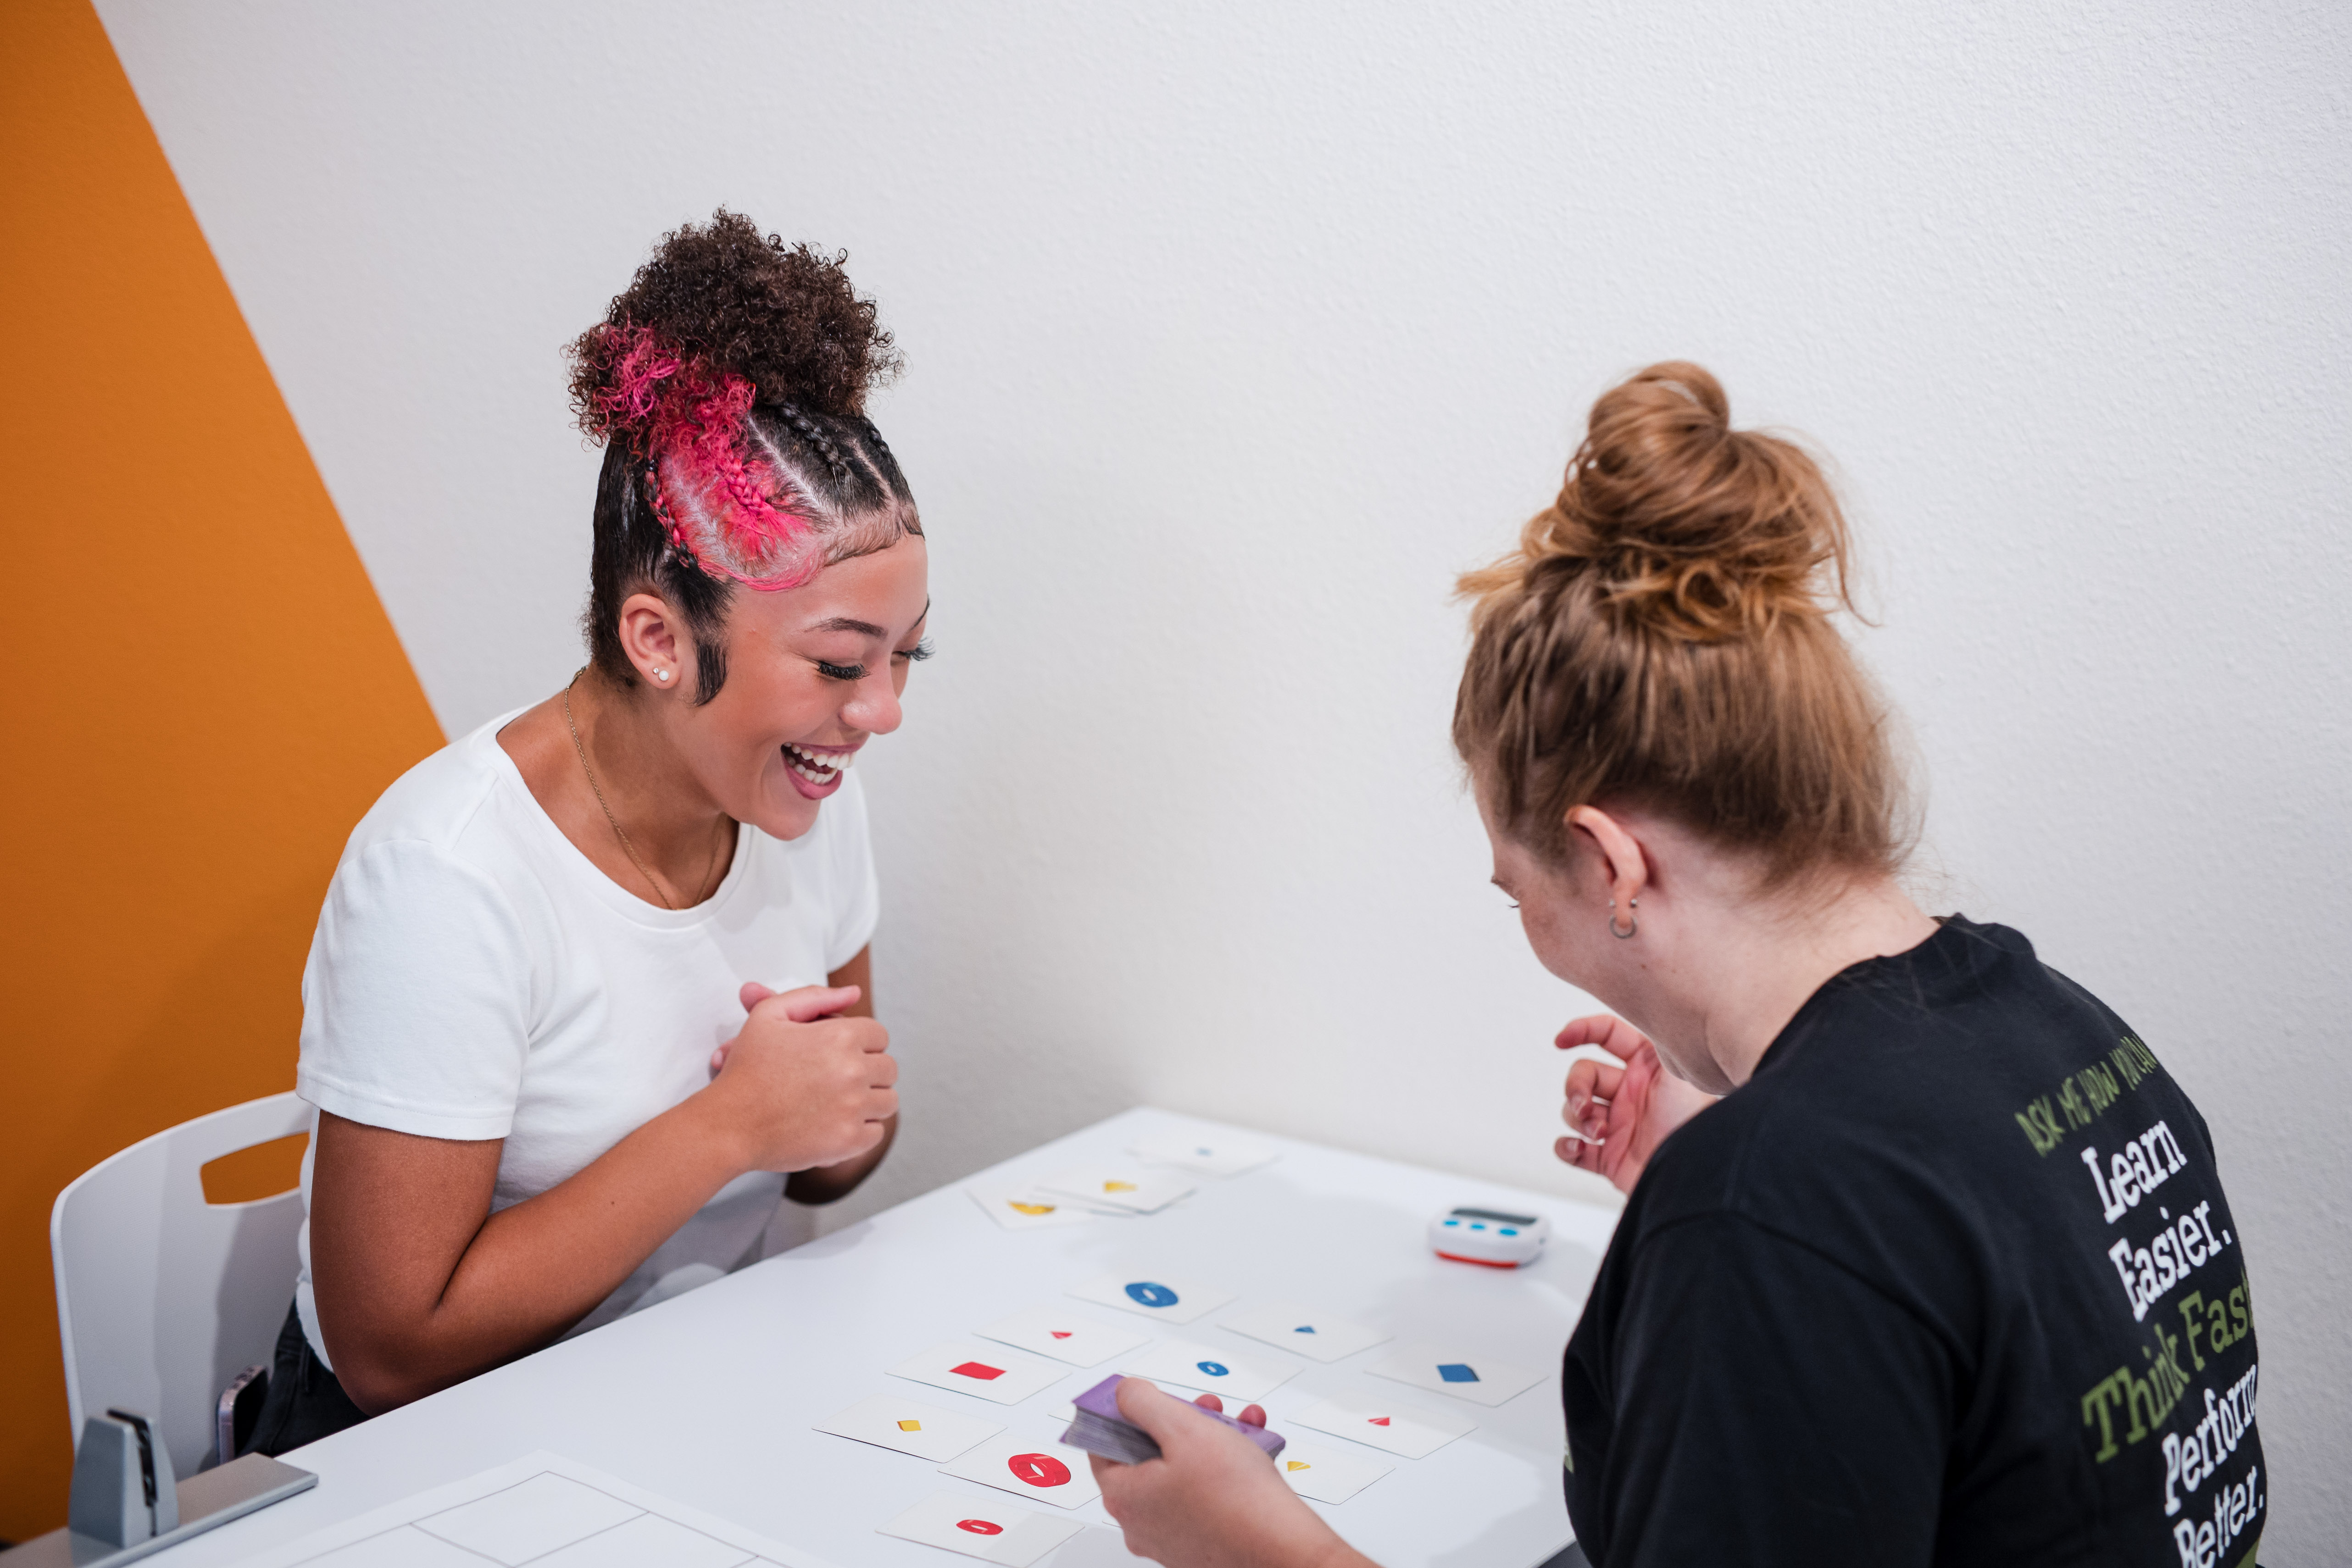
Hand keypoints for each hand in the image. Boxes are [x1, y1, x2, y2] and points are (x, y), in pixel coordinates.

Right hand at [701, 983, 894, 1172]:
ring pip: (888, 1101)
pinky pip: (876, 1133)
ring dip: (869, 1101)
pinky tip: (835, 1125)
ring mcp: (853, 1108)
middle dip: (868, 1071)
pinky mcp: (848, 1141)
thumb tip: (854, 992)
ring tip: (840, 1102)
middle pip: (888, 1068)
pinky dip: (861, 1131)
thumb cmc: (746, 1068)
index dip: (860, 1044)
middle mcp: (853, 1071)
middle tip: (839, 1080)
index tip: (839, 1055)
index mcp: (840, 1036)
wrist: (728, 1123)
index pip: (879, 1035)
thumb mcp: (769, 1016)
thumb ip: (813, 997)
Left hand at [1089, 1380, 1362, 1567]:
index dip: (1125, 1413)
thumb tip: (1126, 1394)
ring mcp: (1172, 1534)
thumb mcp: (1182, 1428)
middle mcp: (1141, 1522)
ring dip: (1210, 1439)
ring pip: (1182, 1471)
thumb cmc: (1235, 1499)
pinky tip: (1250, 1448)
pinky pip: (1204, 1492)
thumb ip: (1145, 1402)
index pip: (1103, 1444)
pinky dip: (1225, 1467)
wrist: (1281, 1547)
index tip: (1143, 1397)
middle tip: (1201, 1410)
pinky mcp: (1201, 1539)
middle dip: (1180, 1423)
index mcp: (1124, 1497)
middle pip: (1149, 1455)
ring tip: (1237, 1426)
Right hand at [1556, 1015, 1716, 1195]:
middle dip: (1575, 1087)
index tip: (1562, 1040)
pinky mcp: (1610, 1158)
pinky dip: (1566, 1147)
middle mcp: (1630, 1093)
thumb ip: (1658, 1041)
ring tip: (1598, 1134)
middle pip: (1583, 1074)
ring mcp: (1618, 1125)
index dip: (1582, 1031)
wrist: (1701, 1173)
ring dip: (1577, 1119)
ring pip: (1573, 1111)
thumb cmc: (1698, 1123)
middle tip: (1585, 1106)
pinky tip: (1577, 1147)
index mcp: (1646, 1067)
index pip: (1607, 1035)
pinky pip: (1571, 1149)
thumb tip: (1638, 1010)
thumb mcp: (1682, 1072)